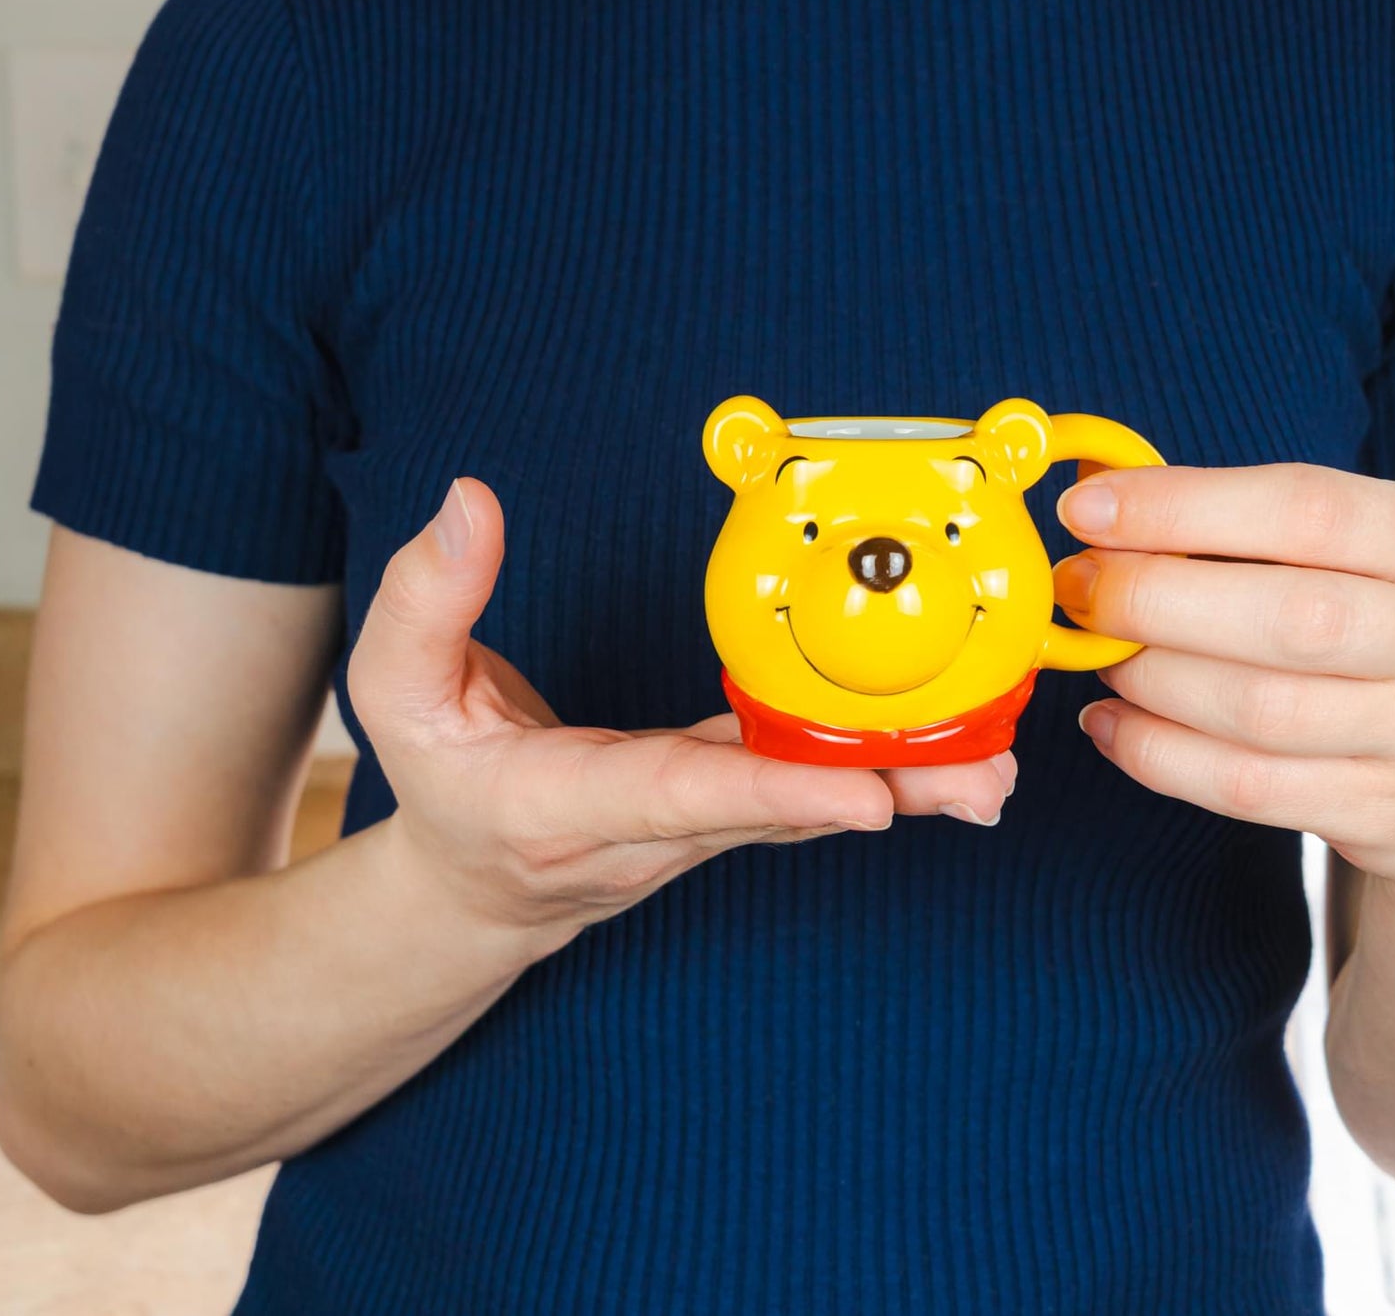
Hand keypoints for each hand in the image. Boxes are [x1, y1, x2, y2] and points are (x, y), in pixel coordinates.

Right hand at [349, 479, 1016, 946]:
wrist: (473, 890)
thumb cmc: (440, 785)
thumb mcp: (395, 693)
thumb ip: (425, 599)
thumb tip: (472, 504)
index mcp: (570, 802)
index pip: (679, 796)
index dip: (777, 790)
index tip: (869, 796)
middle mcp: (652, 831)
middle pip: (778, 806)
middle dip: (885, 789)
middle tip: (986, 777)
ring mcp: (697, 830)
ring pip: (808, 802)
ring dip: (907, 788)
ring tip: (999, 772)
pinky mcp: (726, 810)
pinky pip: (805, 783)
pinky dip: (878, 769)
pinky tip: (954, 754)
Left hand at [1053, 463, 1394, 902]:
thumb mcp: (1379, 564)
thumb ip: (1263, 532)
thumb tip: (1103, 508)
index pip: (1305, 508)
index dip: (1180, 506)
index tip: (1085, 510)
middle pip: (1281, 614)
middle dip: (1150, 599)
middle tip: (1077, 591)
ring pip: (1255, 709)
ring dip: (1148, 680)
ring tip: (1097, 658)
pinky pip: (1248, 786)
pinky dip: (1158, 754)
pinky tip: (1112, 726)